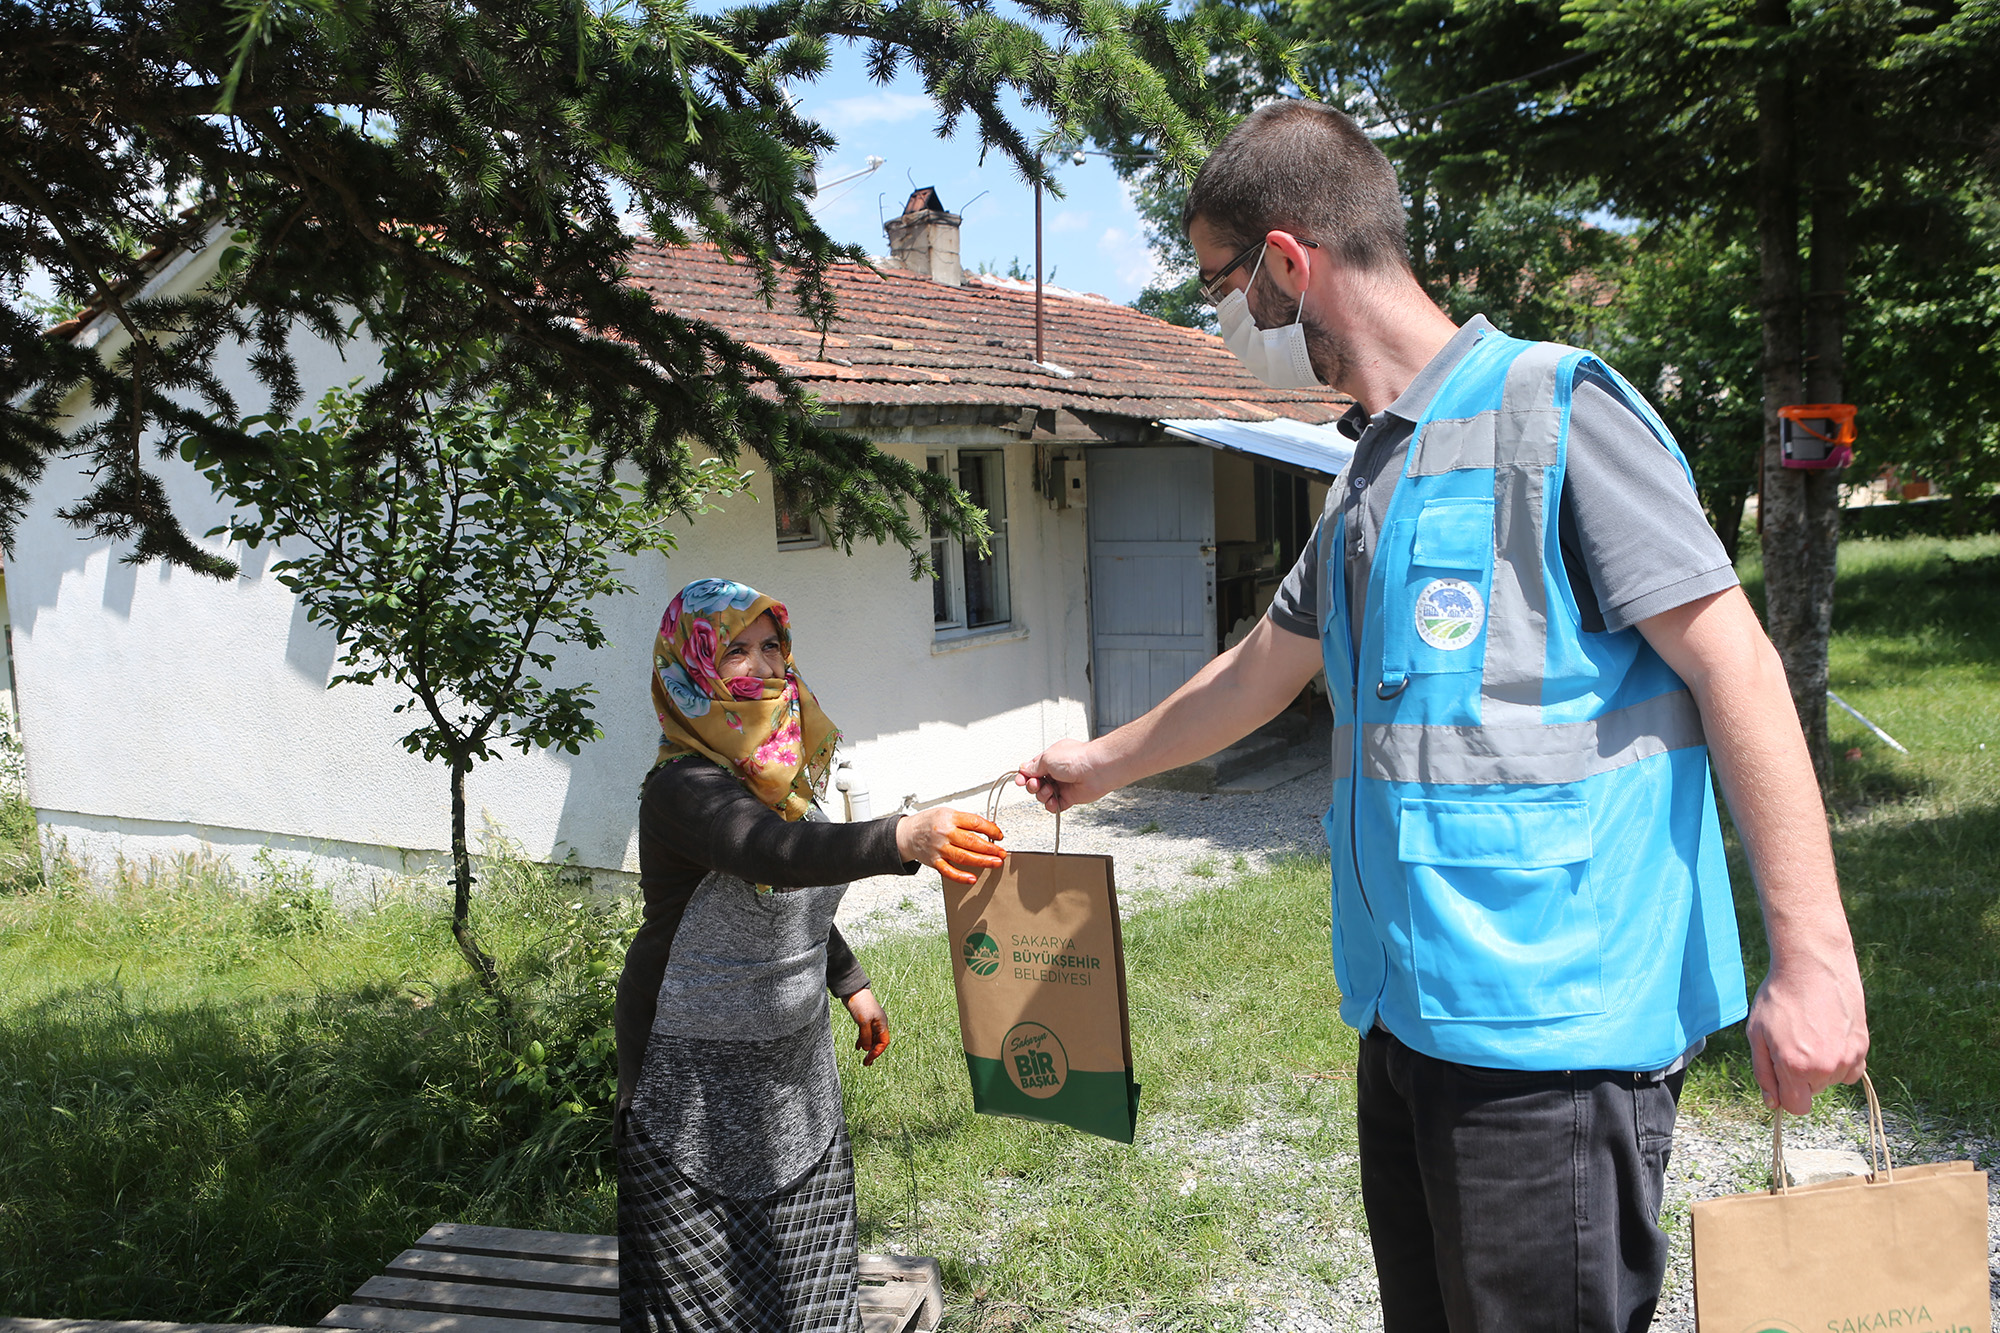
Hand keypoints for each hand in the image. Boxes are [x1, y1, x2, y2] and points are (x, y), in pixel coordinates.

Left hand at [844, 987, 889, 1065]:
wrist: (852, 990)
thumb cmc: (860, 1004)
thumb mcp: (863, 1022)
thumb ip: (866, 1036)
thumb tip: (867, 1049)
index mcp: (882, 1023)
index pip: (884, 1042)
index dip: (877, 1052)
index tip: (869, 1059)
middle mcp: (879, 1023)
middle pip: (879, 1042)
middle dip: (873, 1053)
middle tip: (866, 1063)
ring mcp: (872, 1022)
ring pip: (872, 1039)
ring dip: (868, 1048)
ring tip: (863, 1058)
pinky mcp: (864, 1020)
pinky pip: (866, 1034)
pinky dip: (863, 1041)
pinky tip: (858, 1047)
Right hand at [895, 808, 1004, 883]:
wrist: (907, 834)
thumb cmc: (929, 823)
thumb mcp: (947, 813)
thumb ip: (965, 821)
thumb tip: (988, 829)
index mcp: (950, 818)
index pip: (975, 823)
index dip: (991, 829)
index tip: (999, 835)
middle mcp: (944, 833)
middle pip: (972, 841)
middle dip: (990, 848)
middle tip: (1001, 853)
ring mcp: (939, 848)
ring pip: (964, 857)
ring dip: (982, 861)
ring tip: (995, 863)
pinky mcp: (934, 861)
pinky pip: (949, 871)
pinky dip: (961, 876)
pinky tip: (972, 878)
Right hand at [1016, 738, 1109, 813]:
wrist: (1097, 770)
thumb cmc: (1076, 758)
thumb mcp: (1047, 758)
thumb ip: (1034, 767)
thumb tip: (1024, 769)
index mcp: (1050, 759)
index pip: (1032, 769)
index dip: (1024, 776)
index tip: (1019, 781)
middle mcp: (1056, 771)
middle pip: (1036, 783)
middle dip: (1032, 786)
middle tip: (1036, 785)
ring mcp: (1063, 785)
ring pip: (1044, 795)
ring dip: (1043, 795)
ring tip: (1050, 791)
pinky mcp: (1070, 797)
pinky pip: (1055, 805)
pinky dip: (1052, 805)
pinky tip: (1054, 802)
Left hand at [1745, 956, 1869, 1113]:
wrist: (1812, 966)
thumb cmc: (1779, 998)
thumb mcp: (1757, 1034)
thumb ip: (1764, 1073)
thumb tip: (1773, 1103)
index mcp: (1795, 1066)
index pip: (1796, 1107)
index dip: (1785, 1094)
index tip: (1781, 1076)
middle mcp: (1825, 1067)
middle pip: (1812, 1092)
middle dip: (1800, 1076)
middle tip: (1793, 1042)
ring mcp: (1847, 1057)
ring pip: (1833, 1081)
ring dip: (1821, 1067)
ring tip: (1811, 1034)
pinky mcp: (1862, 1047)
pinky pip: (1851, 1070)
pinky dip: (1840, 1061)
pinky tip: (1829, 1036)